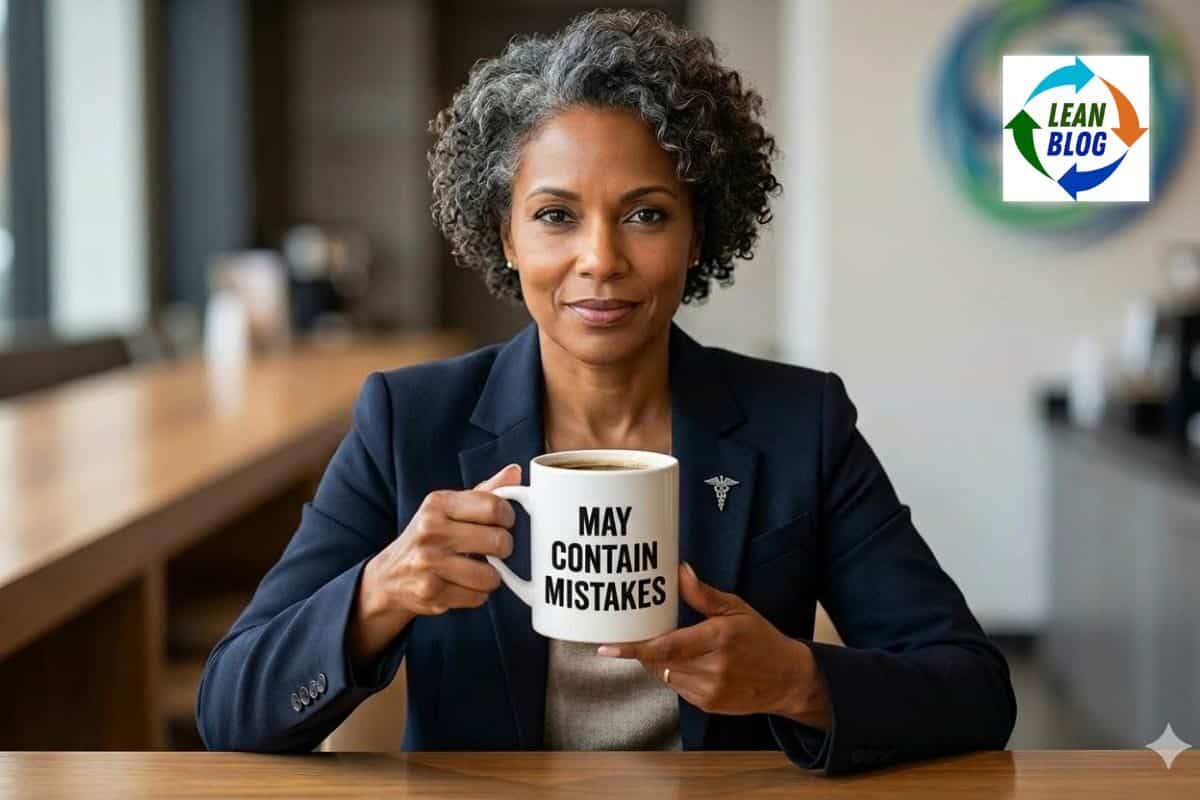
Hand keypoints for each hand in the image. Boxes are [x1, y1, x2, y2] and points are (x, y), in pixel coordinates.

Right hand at [347, 464, 520, 665]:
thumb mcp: (449, 508)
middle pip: (498, 542)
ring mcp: (429, 563)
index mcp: (438, 504)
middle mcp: (430, 531)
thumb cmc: (428, 537)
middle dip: (503, 549)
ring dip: (490, 576)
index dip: (508, 517)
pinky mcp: (430, 592)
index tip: (504, 523)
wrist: (388, 576)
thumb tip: (514, 473)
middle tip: (494, 549)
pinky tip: (462, 585)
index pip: (493, 506)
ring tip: (477, 569)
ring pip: (491, 575)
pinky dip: (476, 594)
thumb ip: (485, 491)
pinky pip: (477, 597)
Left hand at [597, 562, 832, 728]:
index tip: (607, 648)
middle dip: (643, 649)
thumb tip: (679, 572)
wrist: (787, 679)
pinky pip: (677, 687)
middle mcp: (712, 668)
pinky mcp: (708, 705)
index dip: (634, 648)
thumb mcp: (736, 609)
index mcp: (718, 639)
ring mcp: (709, 690)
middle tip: (632, 633)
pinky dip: (673, 672)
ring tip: (665, 643)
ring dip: (657, 660)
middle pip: (660, 661)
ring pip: (665, 675)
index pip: (666, 646)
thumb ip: (703, 594)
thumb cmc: (760, 638)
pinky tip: (685, 661)